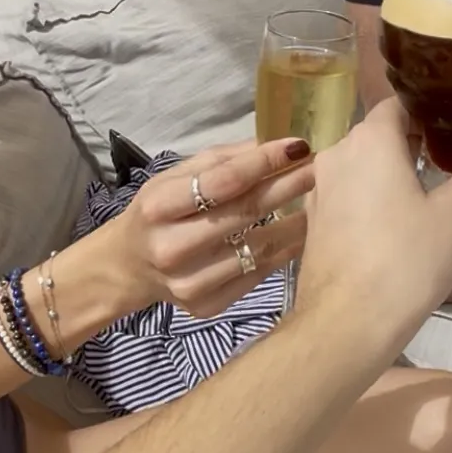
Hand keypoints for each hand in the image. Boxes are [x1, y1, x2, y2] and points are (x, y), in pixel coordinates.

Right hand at [121, 139, 314, 316]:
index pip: (223, 181)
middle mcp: (172, 247)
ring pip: (259, 247)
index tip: (299, 146)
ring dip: (296, 222)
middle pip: (245, 212)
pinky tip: (302, 235)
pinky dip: (284, 252)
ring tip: (322, 201)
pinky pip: (258, 275)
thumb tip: (272, 145)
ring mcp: (190, 282)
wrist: (128, 268)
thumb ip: (220, 162)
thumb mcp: (173, 178)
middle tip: (323, 168)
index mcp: (159, 206)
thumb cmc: (158, 213)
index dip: (264, 162)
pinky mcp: (206, 306)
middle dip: (289, 185)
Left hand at [297, 102, 451, 350]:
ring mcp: (321, 189)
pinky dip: (373, 196)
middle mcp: (338, 154)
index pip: (400, 103)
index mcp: (369, 140)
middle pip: (381, 133)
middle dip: (416, 142)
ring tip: (434, 190)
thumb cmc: (404, 262)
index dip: (431, 110)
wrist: (346, 325)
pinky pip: (350, 193)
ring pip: (363, 165)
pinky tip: (400, 221)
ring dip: (394, 171)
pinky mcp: (316, 221)